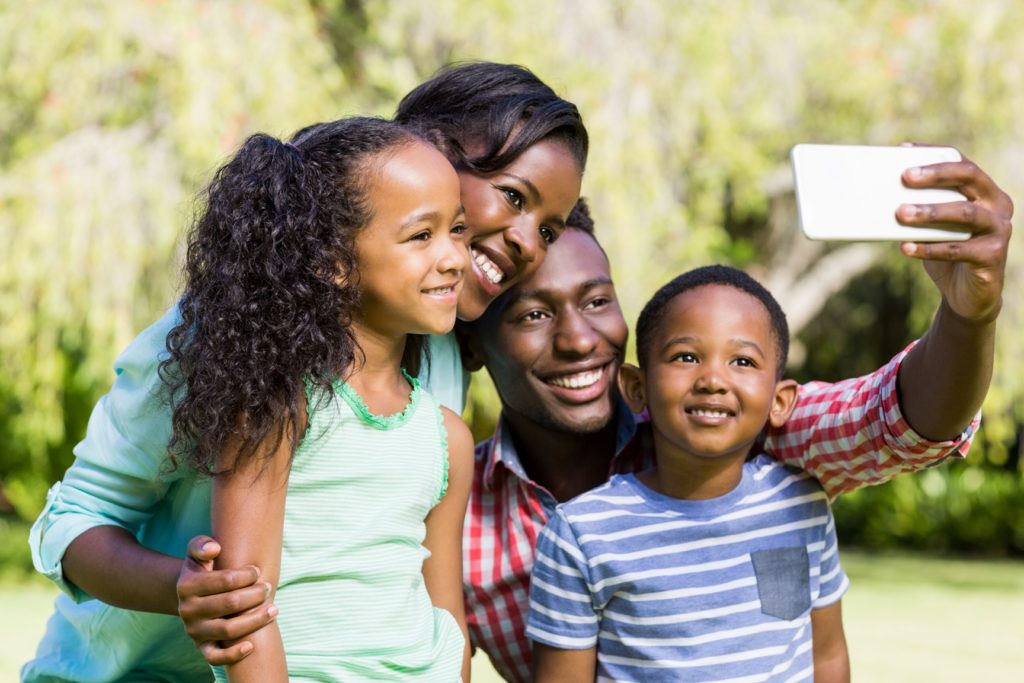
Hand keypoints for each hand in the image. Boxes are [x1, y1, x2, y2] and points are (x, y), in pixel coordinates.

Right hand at [176, 535, 276, 664]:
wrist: (192, 595)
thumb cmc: (203, 569)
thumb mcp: (197, 553)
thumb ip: (201, 545)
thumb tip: (214, 549)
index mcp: (187, 585)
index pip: (224, 580)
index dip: (246, 575)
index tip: (257, 571)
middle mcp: (187, 610)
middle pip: (230, 604)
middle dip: (256, 595)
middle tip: (269, 587)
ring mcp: (194, 630)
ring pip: (228, 630)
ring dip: (255, 621)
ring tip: (274, 609)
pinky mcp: (201, 646)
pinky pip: (216, 657)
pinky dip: (233, 654)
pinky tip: (251, 645)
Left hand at [897, 153, 1013, 323]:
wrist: (966, 296)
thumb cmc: (946, 253)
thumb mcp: (932, 228)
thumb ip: (920, 209)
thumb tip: (879, 196)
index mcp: (984, 191)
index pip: (961, 162)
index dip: (934, 154)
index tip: (903, 149)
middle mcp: (998, 205)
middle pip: (969, 177)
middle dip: (936, 174)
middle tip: (905, 177)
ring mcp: (999, 230)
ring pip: (965, 212)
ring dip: (931, 211)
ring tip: (901, 213)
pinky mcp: (993, 256)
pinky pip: (958, 249)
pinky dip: (929, 248)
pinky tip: (905, 247)